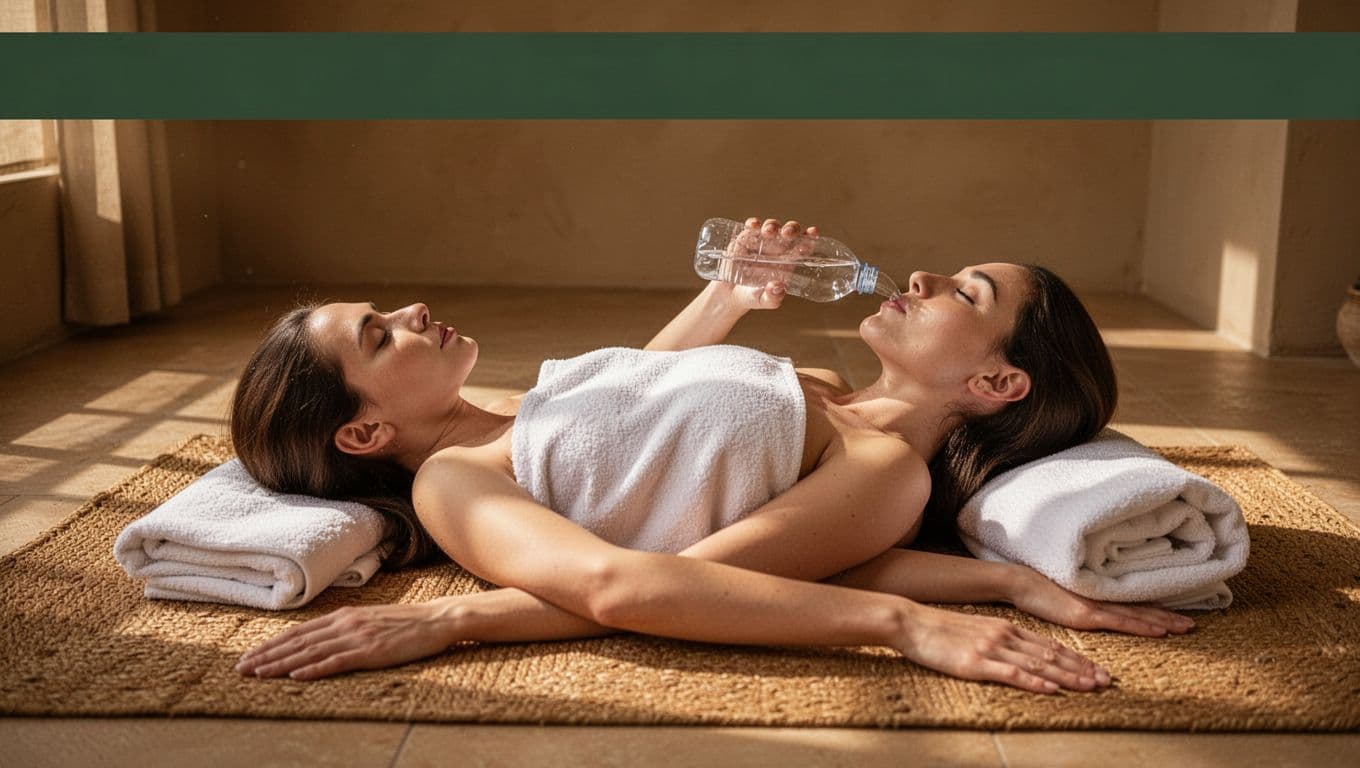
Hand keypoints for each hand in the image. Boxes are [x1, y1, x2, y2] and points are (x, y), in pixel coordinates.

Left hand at [235, 599, 463, 680]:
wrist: (436, 620)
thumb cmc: (405, 623)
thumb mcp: (369, 620)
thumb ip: (344, 628)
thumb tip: (319, 640)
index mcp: (344, 616)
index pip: (298, 632)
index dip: (271, 645)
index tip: (250, 657)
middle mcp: (345, 624)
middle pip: (298, 642)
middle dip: (267, 656)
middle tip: (241, 669)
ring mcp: (358, 637)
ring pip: (311, 652)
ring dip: (282, 664)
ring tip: (259, 674)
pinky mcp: (371, 652)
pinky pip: (337, 661)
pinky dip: (315, 669)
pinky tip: (297, 676)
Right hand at [715, 217, 820, 310]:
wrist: (731, 294)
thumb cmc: (753, 296)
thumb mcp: (764, 301)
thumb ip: (773, 298)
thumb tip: (777, 287)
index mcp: (789, 261)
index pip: (804, 246)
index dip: (810, 237)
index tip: (814, 232)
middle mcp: (778, 248)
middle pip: (790, 232)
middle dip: (791, 229)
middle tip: (787, 234)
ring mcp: (762, 242)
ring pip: (772, 227)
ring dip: (772, 226)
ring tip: (768, 232)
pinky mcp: (746, 239)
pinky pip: (751, 228)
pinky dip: (753, 224)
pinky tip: (753, 225)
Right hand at [896, 602, 1111, 693]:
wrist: (912, 623)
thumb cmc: (940, 630)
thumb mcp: (976, 630)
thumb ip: (998, 639)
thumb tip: (1018, 654)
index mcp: (1006, 628)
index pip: (1050, 645)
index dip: (1076, 658)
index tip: (1096, 670)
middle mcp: (1004, 636)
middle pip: (1051, 655)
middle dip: (1081, 669)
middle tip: (1106, 681)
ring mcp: (991, 648)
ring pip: (1038, 664)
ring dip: (1067, 677)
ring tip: (1089, 686)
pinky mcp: (976, 662)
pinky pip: (1011, 673)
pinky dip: (1034, 682)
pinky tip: (1050, 689)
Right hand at [1007, 566, 1195, 637]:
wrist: (1018, 581)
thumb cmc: (1034, 588)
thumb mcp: (1060, 595)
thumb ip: (1076, 601)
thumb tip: (1085, 608)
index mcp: (1095, 594)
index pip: (1130, 603)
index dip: (1154, 609)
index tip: (1174, 614)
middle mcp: (1100, 598)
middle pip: (1140, 608)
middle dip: (1168, 617)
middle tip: (1192, 624)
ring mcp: (1095, 606)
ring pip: (1137, 615)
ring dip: (1164, 622)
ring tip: (1186, 628)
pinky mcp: (1086, 614)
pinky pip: (1121, 622)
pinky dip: (1143, 626)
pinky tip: (1160, 632)